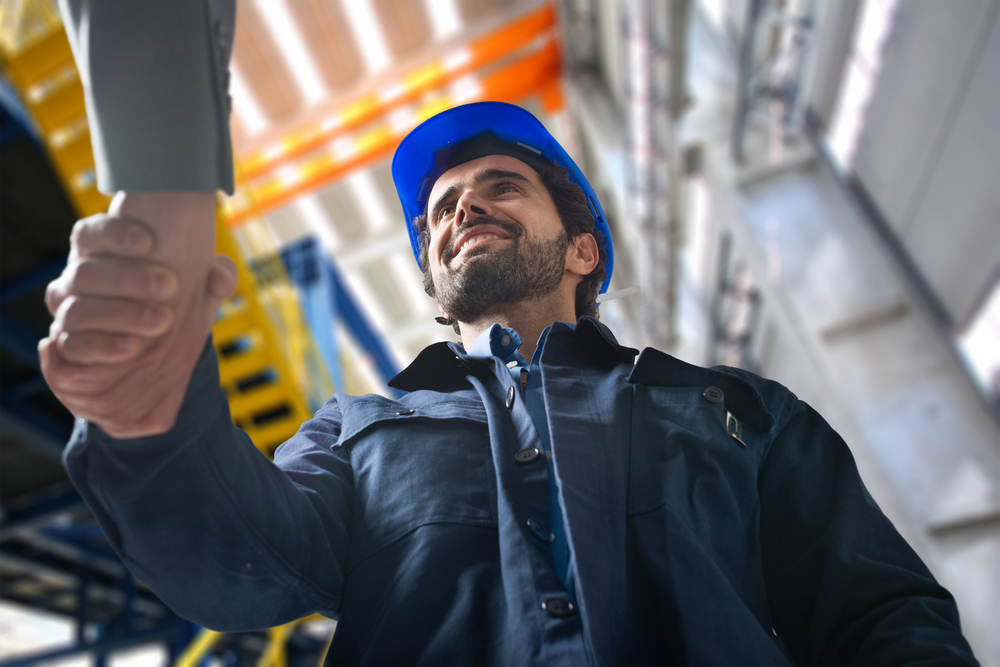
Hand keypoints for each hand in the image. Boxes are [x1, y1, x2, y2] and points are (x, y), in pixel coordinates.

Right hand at [40, 192, 236, 437]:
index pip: (91, 233)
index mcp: (101, 253)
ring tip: (162, 320)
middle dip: (127, 279)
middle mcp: (77, 279)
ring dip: (119, 315)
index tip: (150, 241)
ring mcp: (68, 312)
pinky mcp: (66, 345)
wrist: (154, 350)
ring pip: (76, 310)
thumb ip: (211, 279)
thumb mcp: (195, 291)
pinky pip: (72, 346)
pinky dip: (100, 346)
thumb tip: (221, 278)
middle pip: (85, 272)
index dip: (114, 234)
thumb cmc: (171, 302)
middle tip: (170, 286)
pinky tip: (132, 346)